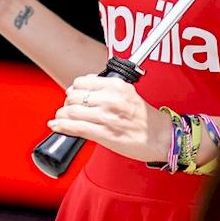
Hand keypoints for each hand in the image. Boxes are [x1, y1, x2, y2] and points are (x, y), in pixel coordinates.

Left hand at [49, 74, 172, 163]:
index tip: (73, 94)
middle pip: (74, 97)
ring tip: (60, 118)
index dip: (73, 89)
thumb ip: (108, 90)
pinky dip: (62, 126)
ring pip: (72, 112)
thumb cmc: (146, 119)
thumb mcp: (129, 94)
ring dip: (61, 115)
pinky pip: (76, 128)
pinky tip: (56, 126)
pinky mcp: (105, 135)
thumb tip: (85, 90)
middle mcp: (111, 99)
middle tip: (67, 108)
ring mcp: (107, 117)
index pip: (82, 82)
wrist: (163, 138)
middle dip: (66, 103)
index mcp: (117, 86)